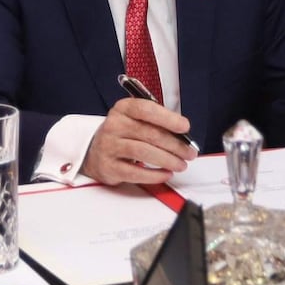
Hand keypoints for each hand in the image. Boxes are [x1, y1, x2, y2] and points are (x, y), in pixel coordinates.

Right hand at [81, 96, 197, 185]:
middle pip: (149, 133)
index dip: (167, 118)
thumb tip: (182, 135)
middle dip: (175, 145)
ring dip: (167, 160)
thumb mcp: (135, 120)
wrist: (95, 152)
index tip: (185, 127)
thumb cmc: (123, 134)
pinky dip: (154, 175)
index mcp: (123, 109)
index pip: (145, 109)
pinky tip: (165, 174)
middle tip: (189, 152)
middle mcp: (114, 125)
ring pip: (143, 152)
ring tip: (180, 164)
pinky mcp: (109, 167)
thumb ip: (156, 123)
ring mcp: (109, 146)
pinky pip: (135, 172)